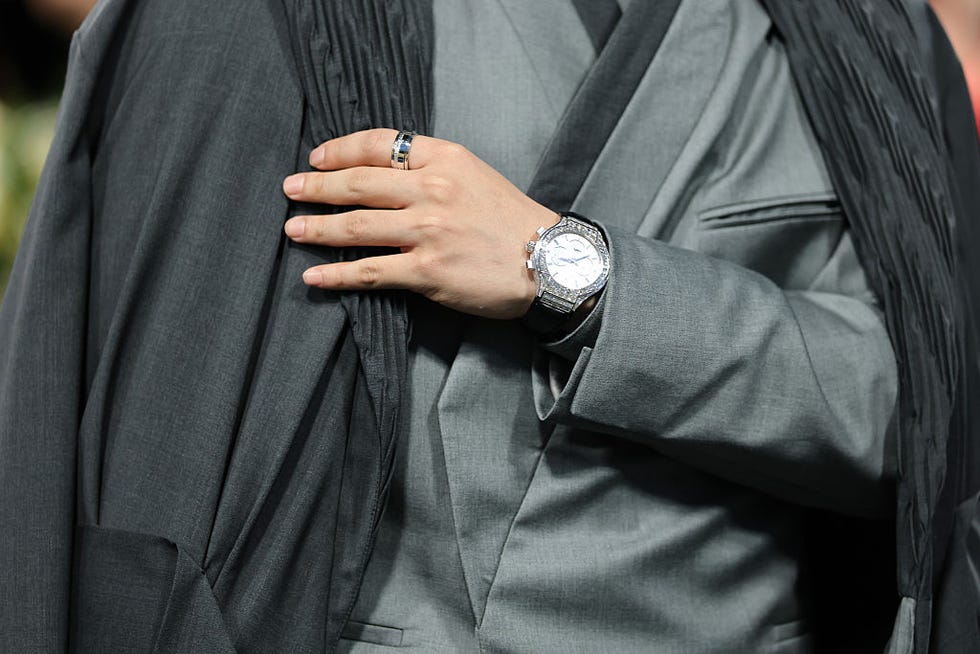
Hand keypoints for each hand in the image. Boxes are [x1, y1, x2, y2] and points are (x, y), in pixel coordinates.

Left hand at [281, 128, 558, 318]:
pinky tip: (314, 277)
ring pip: (356, 226)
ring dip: (317, 227)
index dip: (340, 150)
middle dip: (317, 186)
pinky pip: (370, 271)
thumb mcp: (476, 175)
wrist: (551, 261)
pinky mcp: (428, 271)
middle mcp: (433, 190)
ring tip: (293, 229)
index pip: (379, 143)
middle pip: (358, 183)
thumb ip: (432, 170)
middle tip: (291, 189)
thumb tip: (383, 175)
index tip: (318, 158)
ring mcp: (429, 231)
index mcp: (445, 159)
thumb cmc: (512, 220)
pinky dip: (336, 274)